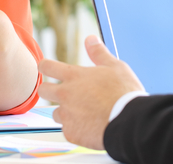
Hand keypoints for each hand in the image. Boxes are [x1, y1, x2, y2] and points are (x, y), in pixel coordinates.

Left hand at [38, 36, 144, 150]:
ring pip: (55, 113)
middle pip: (43, 90)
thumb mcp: (115, 66)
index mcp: (74, 76)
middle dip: (48, 89)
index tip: (45, 67)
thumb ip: (98, 53)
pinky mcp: (71, 133)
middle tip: (62, 92)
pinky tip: (90, 126)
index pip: (47, 66)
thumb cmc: (123, 93)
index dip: (45, 66)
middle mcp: (65, 95)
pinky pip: (68, 130)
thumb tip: (90, 39)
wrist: (129, 122)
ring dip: (65, 112)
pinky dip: (77, 128)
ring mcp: (67, 115)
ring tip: (84, 112)